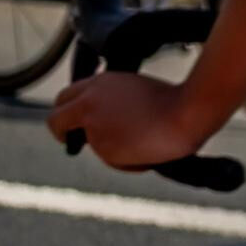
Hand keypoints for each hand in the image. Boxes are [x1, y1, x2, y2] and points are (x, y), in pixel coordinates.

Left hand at [52, 68, 214, 172]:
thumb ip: (110, 100)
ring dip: (111, 148)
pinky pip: (112, 160)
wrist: (188, 114)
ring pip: (92, 145)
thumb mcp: (135, 89)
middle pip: (57, 121)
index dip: (67, 111)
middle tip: (78, 139)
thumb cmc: (174, 99)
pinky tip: (148, 150)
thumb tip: (100, 117)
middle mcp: (89, 104)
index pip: (64, 97)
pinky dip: (128, 161)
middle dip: (66, 132)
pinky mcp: (105, 149)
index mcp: (97, 84)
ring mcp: (94, 128)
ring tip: (143, 140)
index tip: (74, 121)